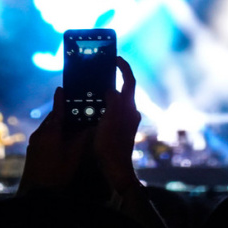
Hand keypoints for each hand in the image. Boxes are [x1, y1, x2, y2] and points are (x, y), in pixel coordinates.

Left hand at [17, 86, 89, 194]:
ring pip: (47, 127)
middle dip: (61, 114)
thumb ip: (81, 140)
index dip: (59, 99)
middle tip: (72, 111)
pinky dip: (51, 133)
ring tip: (69, 127)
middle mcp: (40, 134)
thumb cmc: (56, 175)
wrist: (35, 193)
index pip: (57, 111)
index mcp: (50, 133)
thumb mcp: (73, 157)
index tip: (60, 88)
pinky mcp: (32, 150)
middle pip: (52, 119)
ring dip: (56, 125)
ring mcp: (34, 142)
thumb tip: (89, 127)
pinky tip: (59, 141)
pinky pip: (43, 135)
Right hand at [95, 56, 141, 193]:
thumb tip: (111, 89)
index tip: (115, 58)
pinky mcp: (122, 129)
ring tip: (95, 89)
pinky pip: (115, 111)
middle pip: (126, 90)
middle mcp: (131, 113)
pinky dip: (107, 105)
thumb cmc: (111, 146)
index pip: (130, 81)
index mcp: (129, 108)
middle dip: (116, 79)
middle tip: (103, 71)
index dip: (124, 68)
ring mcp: (128, 122)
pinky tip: (96, 109)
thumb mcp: (109, 120)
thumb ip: (113, 101)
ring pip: (120, 101)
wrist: (116, 169)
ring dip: (110, 93)